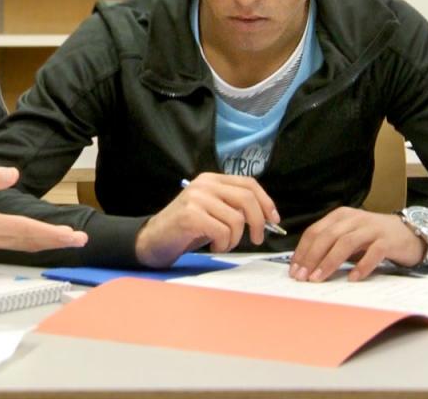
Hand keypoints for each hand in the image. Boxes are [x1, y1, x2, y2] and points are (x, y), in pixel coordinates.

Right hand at [0, 165, 87, 252]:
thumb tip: (14, 175)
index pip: (22, 228)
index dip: (48, 232)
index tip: (70, 234)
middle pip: (26, 241)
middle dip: (55, 241)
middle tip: (81, 240)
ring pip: (22, 246)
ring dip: (47, 243)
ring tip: (71, 240)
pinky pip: (14, 245)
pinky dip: (33, 243)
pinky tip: (46, 240)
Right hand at [134, 174, 279, 267]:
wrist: (154, 240)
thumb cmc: (187, 229)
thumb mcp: (212, 211)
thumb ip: (234, 206)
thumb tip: (266, 216)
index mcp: (211, 179)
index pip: (248, 183)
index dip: (266, 201)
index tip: (273, 220)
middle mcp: (204, 185)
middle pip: (247, 198)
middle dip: (258, 222)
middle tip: (257, 239)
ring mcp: (196, 198)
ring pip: (237, 219)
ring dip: (236, 239)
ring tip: (224, 244)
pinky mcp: (191, 216)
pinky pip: (223, 232)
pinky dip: (224, 244)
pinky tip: (214, 247)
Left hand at [288, 207, 423, 282]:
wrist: (409, 233)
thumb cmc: (374, 237)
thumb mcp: (349, 235)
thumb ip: (331, 245)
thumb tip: (306, 265)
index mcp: (341, 216)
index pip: (315, 231)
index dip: (302, 250)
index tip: (294, 269)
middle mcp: (354, 219)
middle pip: (327, 236)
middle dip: (311, 257)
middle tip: (302, 277)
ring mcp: (371, 228)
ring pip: (346, 243)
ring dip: (329, 262)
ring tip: (318, 278)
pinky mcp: (388, 240)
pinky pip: (372, 253)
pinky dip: (361, 266)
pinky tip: (352, 278)